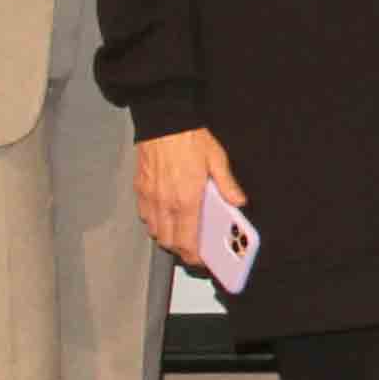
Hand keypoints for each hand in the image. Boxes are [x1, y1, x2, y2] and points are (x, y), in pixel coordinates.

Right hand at [134, 125, 245, 268]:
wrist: (163, 119)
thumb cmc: (189, 137)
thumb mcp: (217, 159)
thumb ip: (228, 184)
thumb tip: (239, 201)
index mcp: (186, 199)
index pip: (187, 241)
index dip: (193, 256)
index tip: (200, 260)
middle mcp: (165, 203)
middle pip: (168, 241)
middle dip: (180, 249)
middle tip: (192, 248)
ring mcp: (150, 197)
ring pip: (154, 230)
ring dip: (166, 236)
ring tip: (180, 232)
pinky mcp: (140, 188)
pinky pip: (144, 215)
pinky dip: (154, 221)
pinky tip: (165, 214)